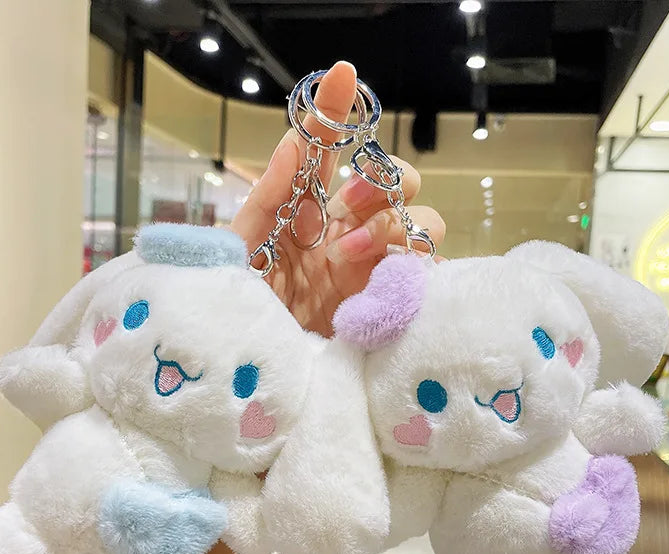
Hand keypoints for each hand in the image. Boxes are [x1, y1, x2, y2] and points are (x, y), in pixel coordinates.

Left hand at [231, 61, 445, 336]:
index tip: (341, 73)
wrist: (256, 363)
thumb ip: (266, 198)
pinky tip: (384, 279)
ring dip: (393, 227)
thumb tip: (294, 142)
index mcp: (308, 211)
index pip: (328, 151)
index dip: (336, 110)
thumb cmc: (242, 304)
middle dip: (382, 180)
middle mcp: (346, 230)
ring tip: (348, 256)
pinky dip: (417, 266)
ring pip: (421, 220)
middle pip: (395, 180)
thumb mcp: (241, 250)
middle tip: (350, 205)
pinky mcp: (388, 300)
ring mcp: (371, 266)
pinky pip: (427, 272)